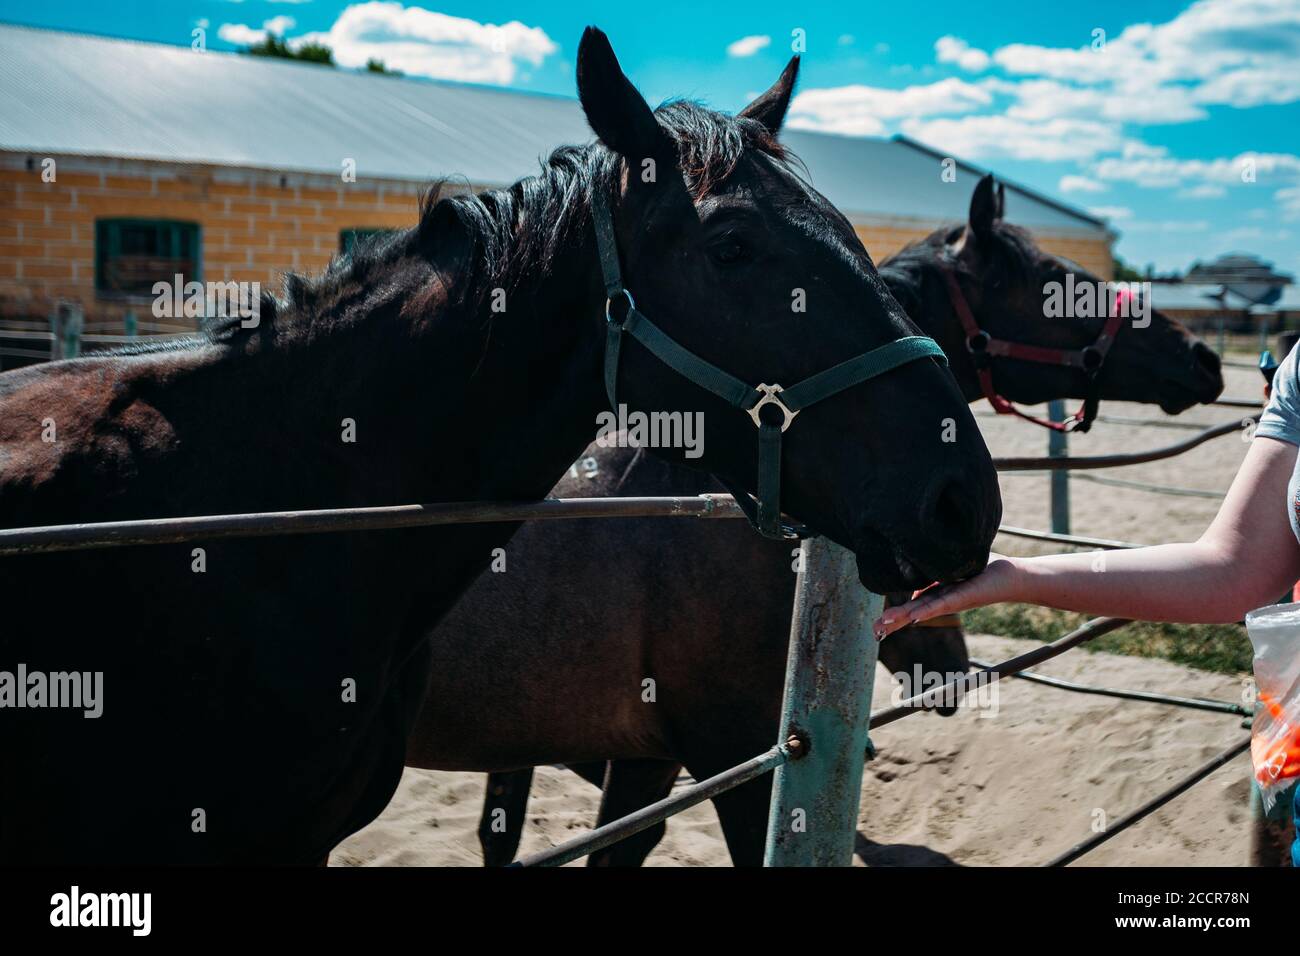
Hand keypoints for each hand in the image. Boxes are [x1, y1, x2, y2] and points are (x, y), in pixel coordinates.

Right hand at [872, 553, 1017, 638]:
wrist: (1012, 576)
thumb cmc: (984, 571)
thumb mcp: (952, 571)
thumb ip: (933, 579)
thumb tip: (914, 592)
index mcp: (937, 595)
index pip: (911, 607)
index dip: (894, 617)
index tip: (876, 627)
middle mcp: (942, 602)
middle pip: (912, 613)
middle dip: (892, 622)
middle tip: (874, 632)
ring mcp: (952, 601)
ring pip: (923, 611)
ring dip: (903, 618)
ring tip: (884, 625)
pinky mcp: (964, 598)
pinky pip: (943, 604)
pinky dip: (928, 610)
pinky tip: (915, 618)